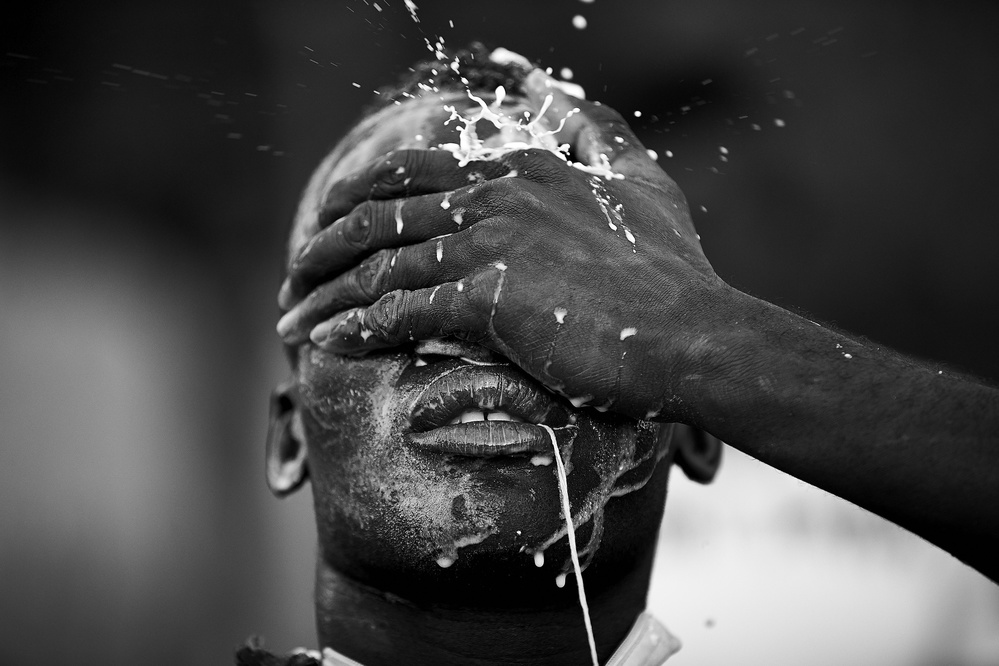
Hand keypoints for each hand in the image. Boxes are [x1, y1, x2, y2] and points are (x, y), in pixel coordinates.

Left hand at [277, 70, 733, 420]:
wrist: (692, 334)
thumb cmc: (671, 270)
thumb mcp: (641, 180)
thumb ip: (595, 128)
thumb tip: (555, 87)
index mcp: (521, 168)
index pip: (415, 171)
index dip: (361, 194)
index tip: (330, 219)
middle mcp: (495, 197)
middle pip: (379, 214)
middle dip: (323, 246)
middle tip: (293, 272)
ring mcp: (488, 245)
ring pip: (379, 266)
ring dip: (324, 294)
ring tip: (289, 320)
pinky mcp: (486, 299)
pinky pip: (399, 313)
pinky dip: (354, 328)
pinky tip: (326, 343)